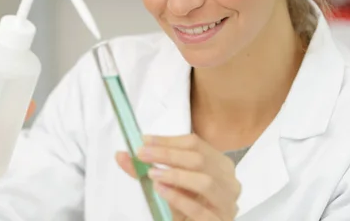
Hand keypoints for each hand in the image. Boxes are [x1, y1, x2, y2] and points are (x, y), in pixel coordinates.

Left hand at [116, 134, 240, 220]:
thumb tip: (121, 155)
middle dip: (168, 155)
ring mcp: (226, 203)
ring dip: (175, 175)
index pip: (195, 143)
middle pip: (199, 159)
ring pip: (205, 182)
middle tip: (143, 155)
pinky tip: (162, 191)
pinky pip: (200, 209)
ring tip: (152, 174)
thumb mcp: (169, 185)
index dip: (168, 140)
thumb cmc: (186, 206)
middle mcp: (228, 181)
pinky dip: (179, 198)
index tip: (144, 141)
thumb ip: (148, 169)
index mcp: (219, 165)